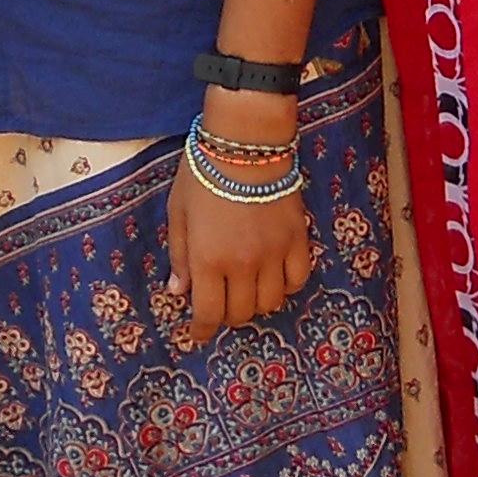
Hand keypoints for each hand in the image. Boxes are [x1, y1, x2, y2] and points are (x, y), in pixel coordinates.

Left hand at [163, 156, 315, 348]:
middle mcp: (243, 264)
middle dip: (227, 315)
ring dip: (256, 303)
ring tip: (247, 290)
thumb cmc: (203, 173)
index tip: (198, 334)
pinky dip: (286, 286)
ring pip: (270, 303)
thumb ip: (179, 256)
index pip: (208, 313)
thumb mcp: (178, 213)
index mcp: (208, 259)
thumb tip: (179, 292)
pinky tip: (275, 277)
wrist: (247, 142)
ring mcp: (274, 254)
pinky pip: (298, 279)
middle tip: (221, 303)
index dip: (202, 331)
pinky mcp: (298, 239)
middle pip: (241, 313)